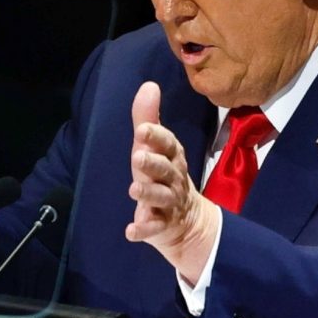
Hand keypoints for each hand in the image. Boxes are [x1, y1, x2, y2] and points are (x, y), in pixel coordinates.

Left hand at [125, 81, 218, 283]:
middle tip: (137, 157)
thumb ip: (148, 118)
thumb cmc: (163, 176)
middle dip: (153, 163)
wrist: (187, 222)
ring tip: (133, 189)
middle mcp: (173, 179)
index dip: (156, 137)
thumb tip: (149, 85)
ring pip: (161, 197)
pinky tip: (130, 232)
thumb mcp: (154, 147)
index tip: (143, 129)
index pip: (168, 144)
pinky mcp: (162, 225)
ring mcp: (169, 203)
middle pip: (166, 170)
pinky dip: (143, 230)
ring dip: (148, 193)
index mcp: (172, 158)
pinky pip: (154, 228)